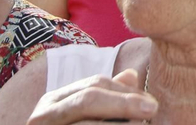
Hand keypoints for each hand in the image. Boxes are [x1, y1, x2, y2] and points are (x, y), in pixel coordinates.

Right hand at [27, 67, 156, 123]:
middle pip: (88, 100)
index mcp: (54, 101)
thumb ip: (107, 100)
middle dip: (123, 103)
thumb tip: (132, 74)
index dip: (126, 92)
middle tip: (153, 110)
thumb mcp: (86, 118)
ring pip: (85, 124)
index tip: (152, 103)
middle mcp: (42, 116)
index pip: (94, 85)